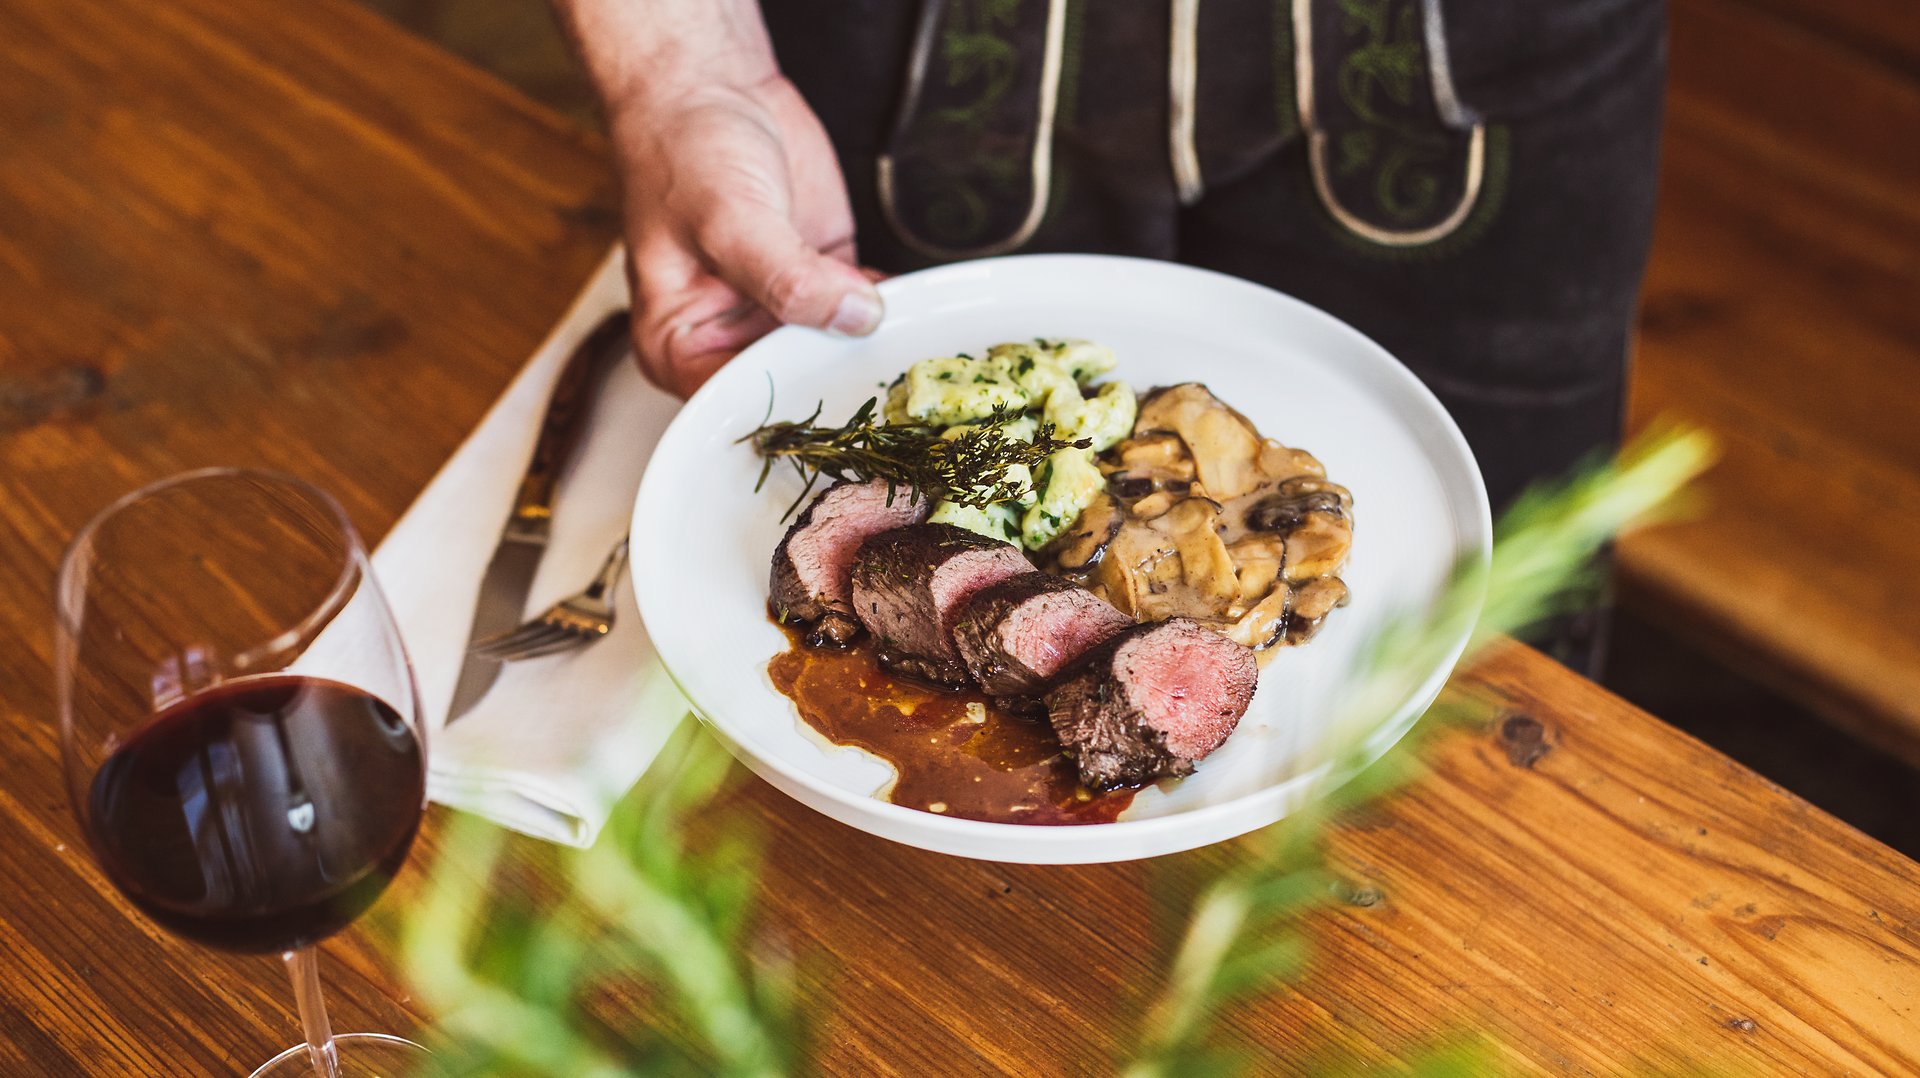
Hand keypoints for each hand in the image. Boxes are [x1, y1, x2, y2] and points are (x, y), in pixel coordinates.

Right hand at [554, 0, 882, 397]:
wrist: (711, 85)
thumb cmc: (684, 151)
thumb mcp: (729, 220)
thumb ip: (787, 278)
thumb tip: (854, 316)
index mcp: (680, 348)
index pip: (741, 406)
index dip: (793, 408)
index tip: (846, 401)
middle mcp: (732, 340)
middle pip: (796, 386)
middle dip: (844, 381)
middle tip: (900, 389)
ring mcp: (782, 312)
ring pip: (838, 351)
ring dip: (876, 348)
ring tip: (919, 353)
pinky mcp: (824, 281)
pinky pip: (866, 311)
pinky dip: (893, 309)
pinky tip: (919, 308)